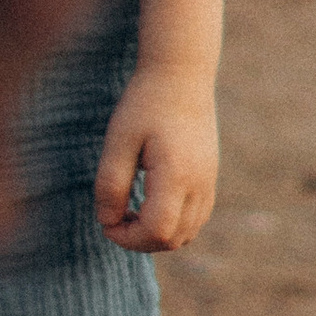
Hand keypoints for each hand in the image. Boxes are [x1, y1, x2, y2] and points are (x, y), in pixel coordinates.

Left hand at [94, 64, 220, 252]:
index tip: (106, 221)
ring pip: (187, 233)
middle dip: (139, 240)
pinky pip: (195, 218)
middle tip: (113, 217)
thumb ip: (110, 184)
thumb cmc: (144, 104)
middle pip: (173, 240)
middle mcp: (199, 185)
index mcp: (176, 175)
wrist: (181, 75)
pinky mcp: (210, 177)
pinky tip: (148, 203)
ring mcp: (209, 182)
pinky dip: (172, 223)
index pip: (156, 231)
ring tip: (129, 211)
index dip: (127, 238)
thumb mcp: (118, 141)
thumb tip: (108, 221)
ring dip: (156, 234)